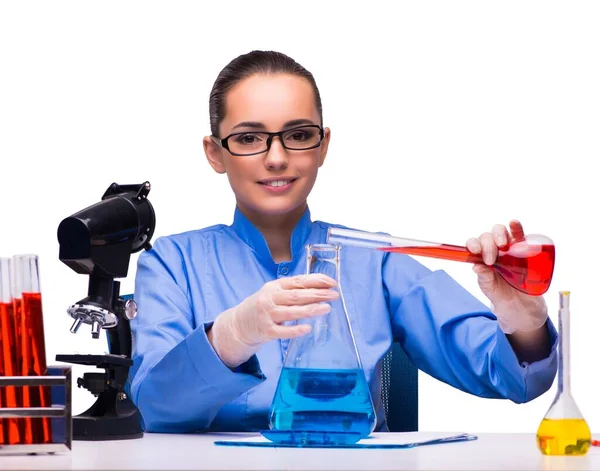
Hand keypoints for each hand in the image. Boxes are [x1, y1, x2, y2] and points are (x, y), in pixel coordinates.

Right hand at [208, 274, 338, 366]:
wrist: (238, 324)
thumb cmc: (262, 307)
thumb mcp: (273, 293)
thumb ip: (292, 290)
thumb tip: (320, 288)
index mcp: (274, 286)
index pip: (298, 281)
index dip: (316, 280)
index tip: (332, 282)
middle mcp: (270, 299)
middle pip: (296, 295)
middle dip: (317, 294)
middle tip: (334, 295)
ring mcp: (267, 315)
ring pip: (291, 311)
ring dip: (310, 309)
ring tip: (327, 308)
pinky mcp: (266, 331)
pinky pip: (282, 331)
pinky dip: (295, 330)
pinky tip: (308, 328)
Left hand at [466, 220, 547, 334]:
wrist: (520, 303)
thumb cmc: (500, 292)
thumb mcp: (489, 287)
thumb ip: (484, 277)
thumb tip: (476, 266)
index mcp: (481, 256)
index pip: (474, 244)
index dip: (473, 244)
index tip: (475, 251)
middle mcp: (493, 249)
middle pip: (487, 236)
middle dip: (487, 244)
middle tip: (491, 259)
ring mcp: (508, 247)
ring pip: (501, 231)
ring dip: (499, 234)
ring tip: (503, 244)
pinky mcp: (524, 248)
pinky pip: (519, 234)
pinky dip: (516, 227)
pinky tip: (513, 223)